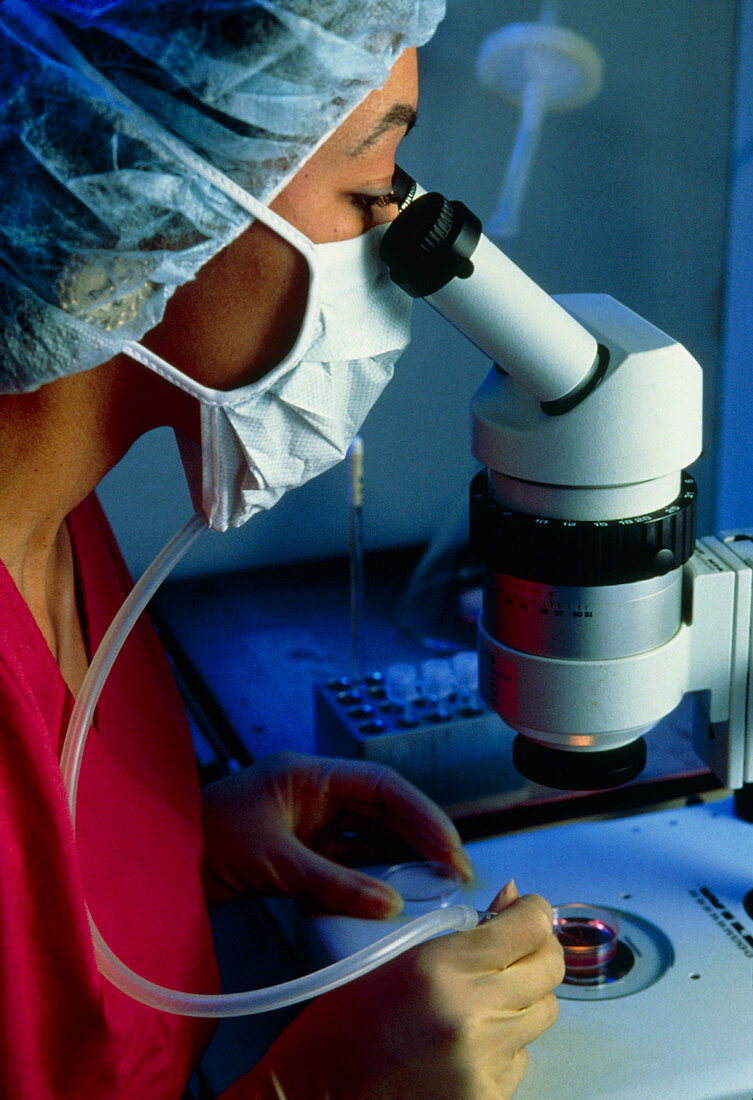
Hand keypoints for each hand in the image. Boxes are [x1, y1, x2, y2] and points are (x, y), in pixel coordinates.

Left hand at [201, 752, 472, 913]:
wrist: (157, 865)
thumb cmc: (207, 842)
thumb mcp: (275, 862)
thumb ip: (334, 883)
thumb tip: (392, 904)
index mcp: (308, 774)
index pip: (380, 786)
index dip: (421, 812)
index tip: (449, 844)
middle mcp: (313, 793)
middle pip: (381, 811)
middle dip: (420, 837)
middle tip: (456, 870)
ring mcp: (307, 823)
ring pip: (368, 837)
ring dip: (401, 858)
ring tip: (437, 884)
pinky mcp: (298, 852)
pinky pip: (346, 861)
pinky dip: (371, 877)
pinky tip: (396, 893)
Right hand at [243, 884, 563, 1099]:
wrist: (313, 1099)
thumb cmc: (340, 1029)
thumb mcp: (396, 960)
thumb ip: (460, 934)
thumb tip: (510, 905)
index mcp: (442, 969)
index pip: (527, 927)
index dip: (533, 912)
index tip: (526, 909)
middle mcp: (472, 1015)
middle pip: (550, 970)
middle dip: (539, 950)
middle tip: (518, 945)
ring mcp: (485, 1064)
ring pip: (543, 1014)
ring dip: (523, 997)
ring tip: (483, 997)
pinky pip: (522, 1058)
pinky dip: (506, 1044)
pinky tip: (467, 1041)